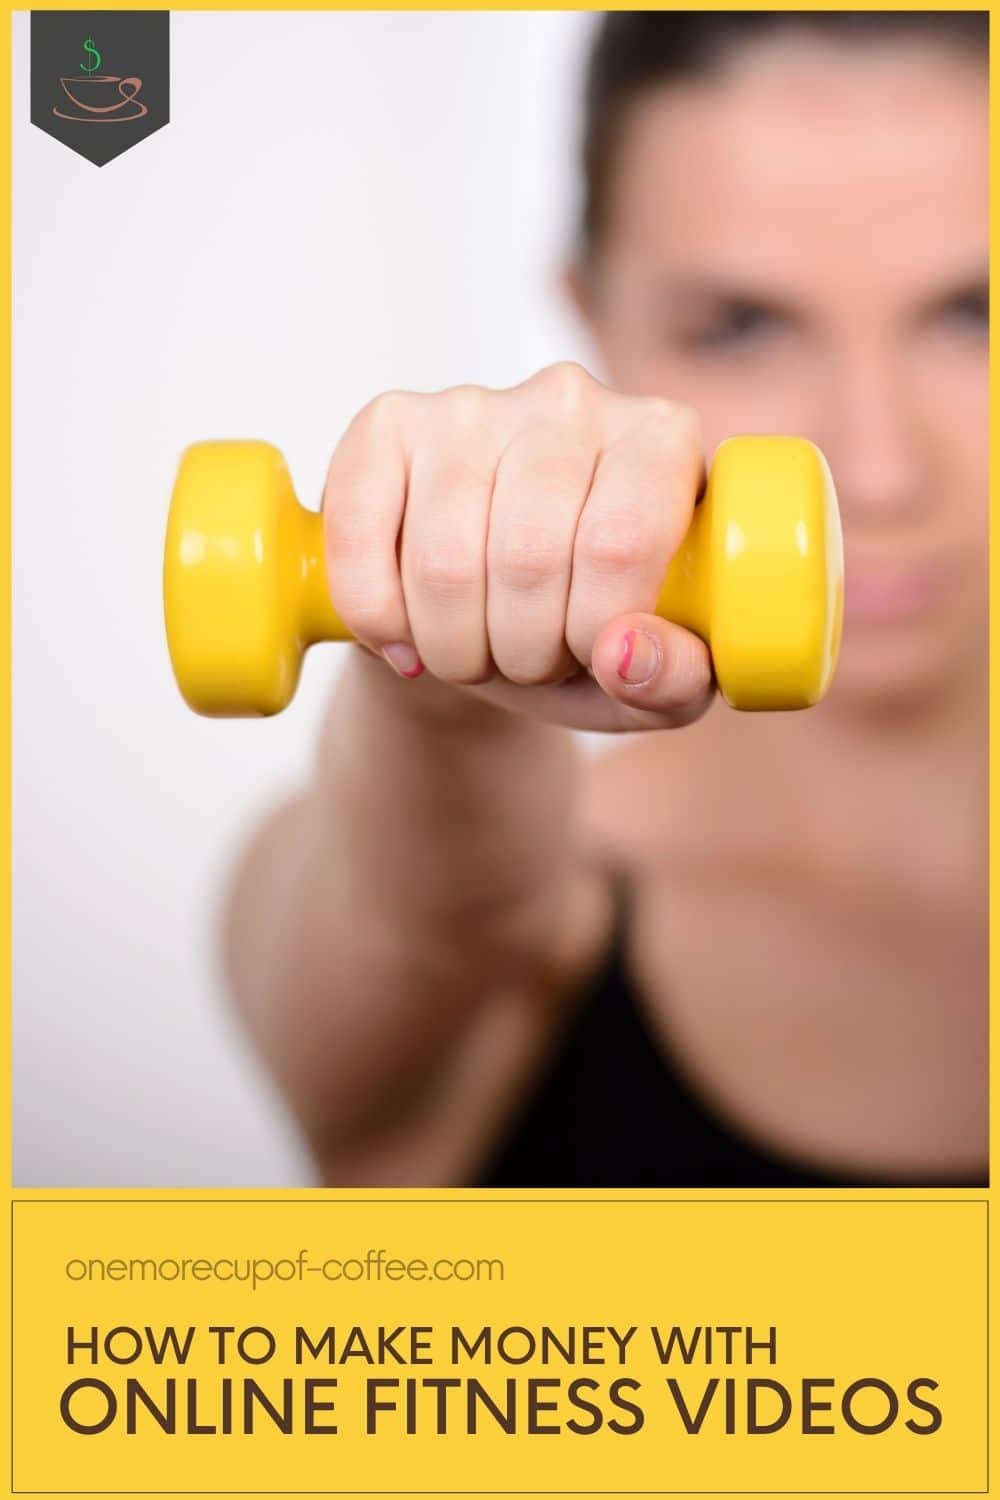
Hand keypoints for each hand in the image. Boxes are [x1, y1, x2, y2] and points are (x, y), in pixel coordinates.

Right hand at [323, 362, 713, 730]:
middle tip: (527, 661)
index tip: (589, 657)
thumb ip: (675, 680)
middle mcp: (570, 401)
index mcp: (659, 442)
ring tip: (475, 649)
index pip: (620, 543)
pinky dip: (376, 616)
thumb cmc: (583, 634)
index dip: (592, 631)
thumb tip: (625, 654)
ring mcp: (472, 406)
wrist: (485, 617)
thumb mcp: (652, 678)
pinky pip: (361, 536)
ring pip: (444, 561)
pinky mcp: (387, 424)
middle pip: (527, 558)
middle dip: (522, 651)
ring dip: (453, 647)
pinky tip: (402, 637)